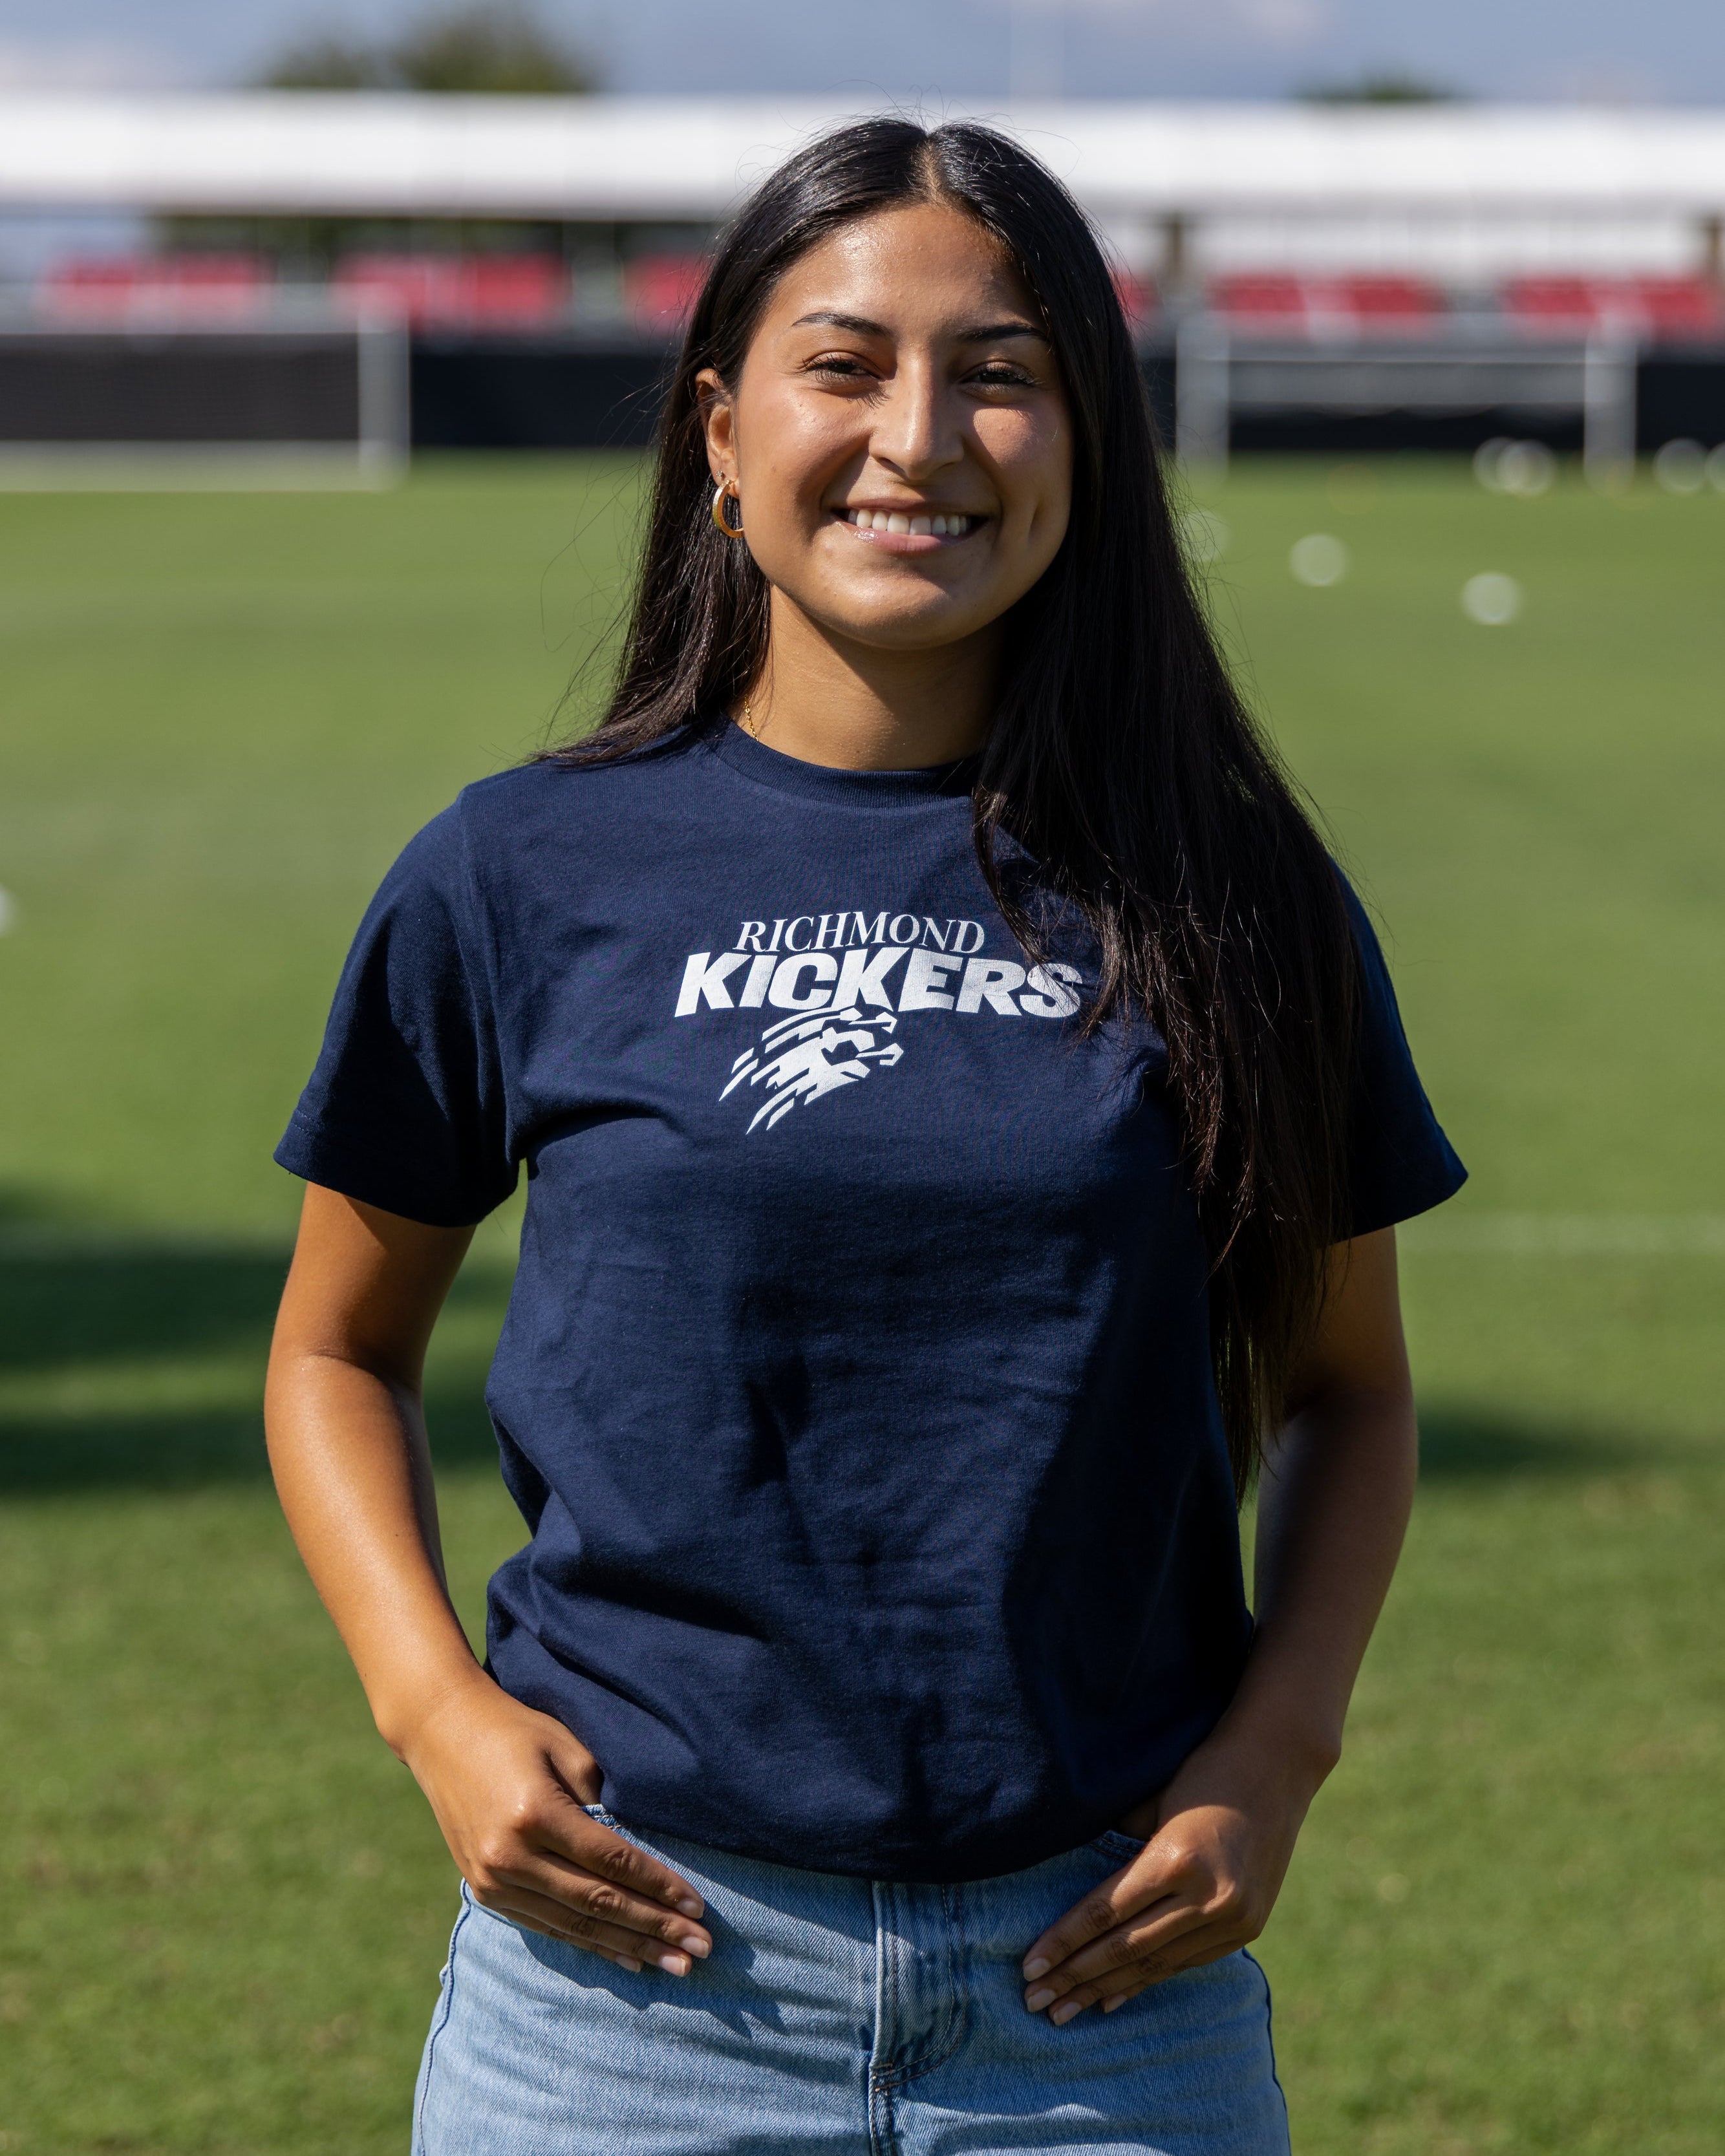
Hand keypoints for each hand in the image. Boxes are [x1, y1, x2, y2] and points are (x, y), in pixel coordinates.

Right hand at [400, 1671, 712, 1976]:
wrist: (442, 1733)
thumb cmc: (517, 1730)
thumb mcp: (566, 1747)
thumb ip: (602, 1798)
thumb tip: (643, 1849)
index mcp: (535, 1813)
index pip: (612, 1861)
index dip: (658, 1886)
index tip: (698, 1907)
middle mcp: (510, 1855)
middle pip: (597, 1902)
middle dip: (654, 1927)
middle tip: (701, 1949)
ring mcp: (493, 1879)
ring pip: (574, 1925)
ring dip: (629, 1947)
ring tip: (675, 1964)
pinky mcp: (485, 1891)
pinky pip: (547, 1927)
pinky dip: (589, 1945)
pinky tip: (626, 1958)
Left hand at [1019, 1734, 1316, 2023]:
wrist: (1277, 1767)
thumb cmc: (1202, 1773)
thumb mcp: (1153, 1804)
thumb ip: (1120, 1852)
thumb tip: (1075, 1896)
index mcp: (1176, 1859)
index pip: (1105, 1912)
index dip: (1064, 1943)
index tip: (1029, 1968)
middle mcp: (1207, 1897)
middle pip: (1126, 1948)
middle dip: (1075, 1977)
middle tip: (1034, 2002)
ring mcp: (1232, 1918)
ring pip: (1154, 1963)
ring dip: (1105, 1989)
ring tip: (1064, 2011)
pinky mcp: (1247, 1929)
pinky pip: (1185, 1963)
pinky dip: (1147, 1981)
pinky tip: (1113, 1999)